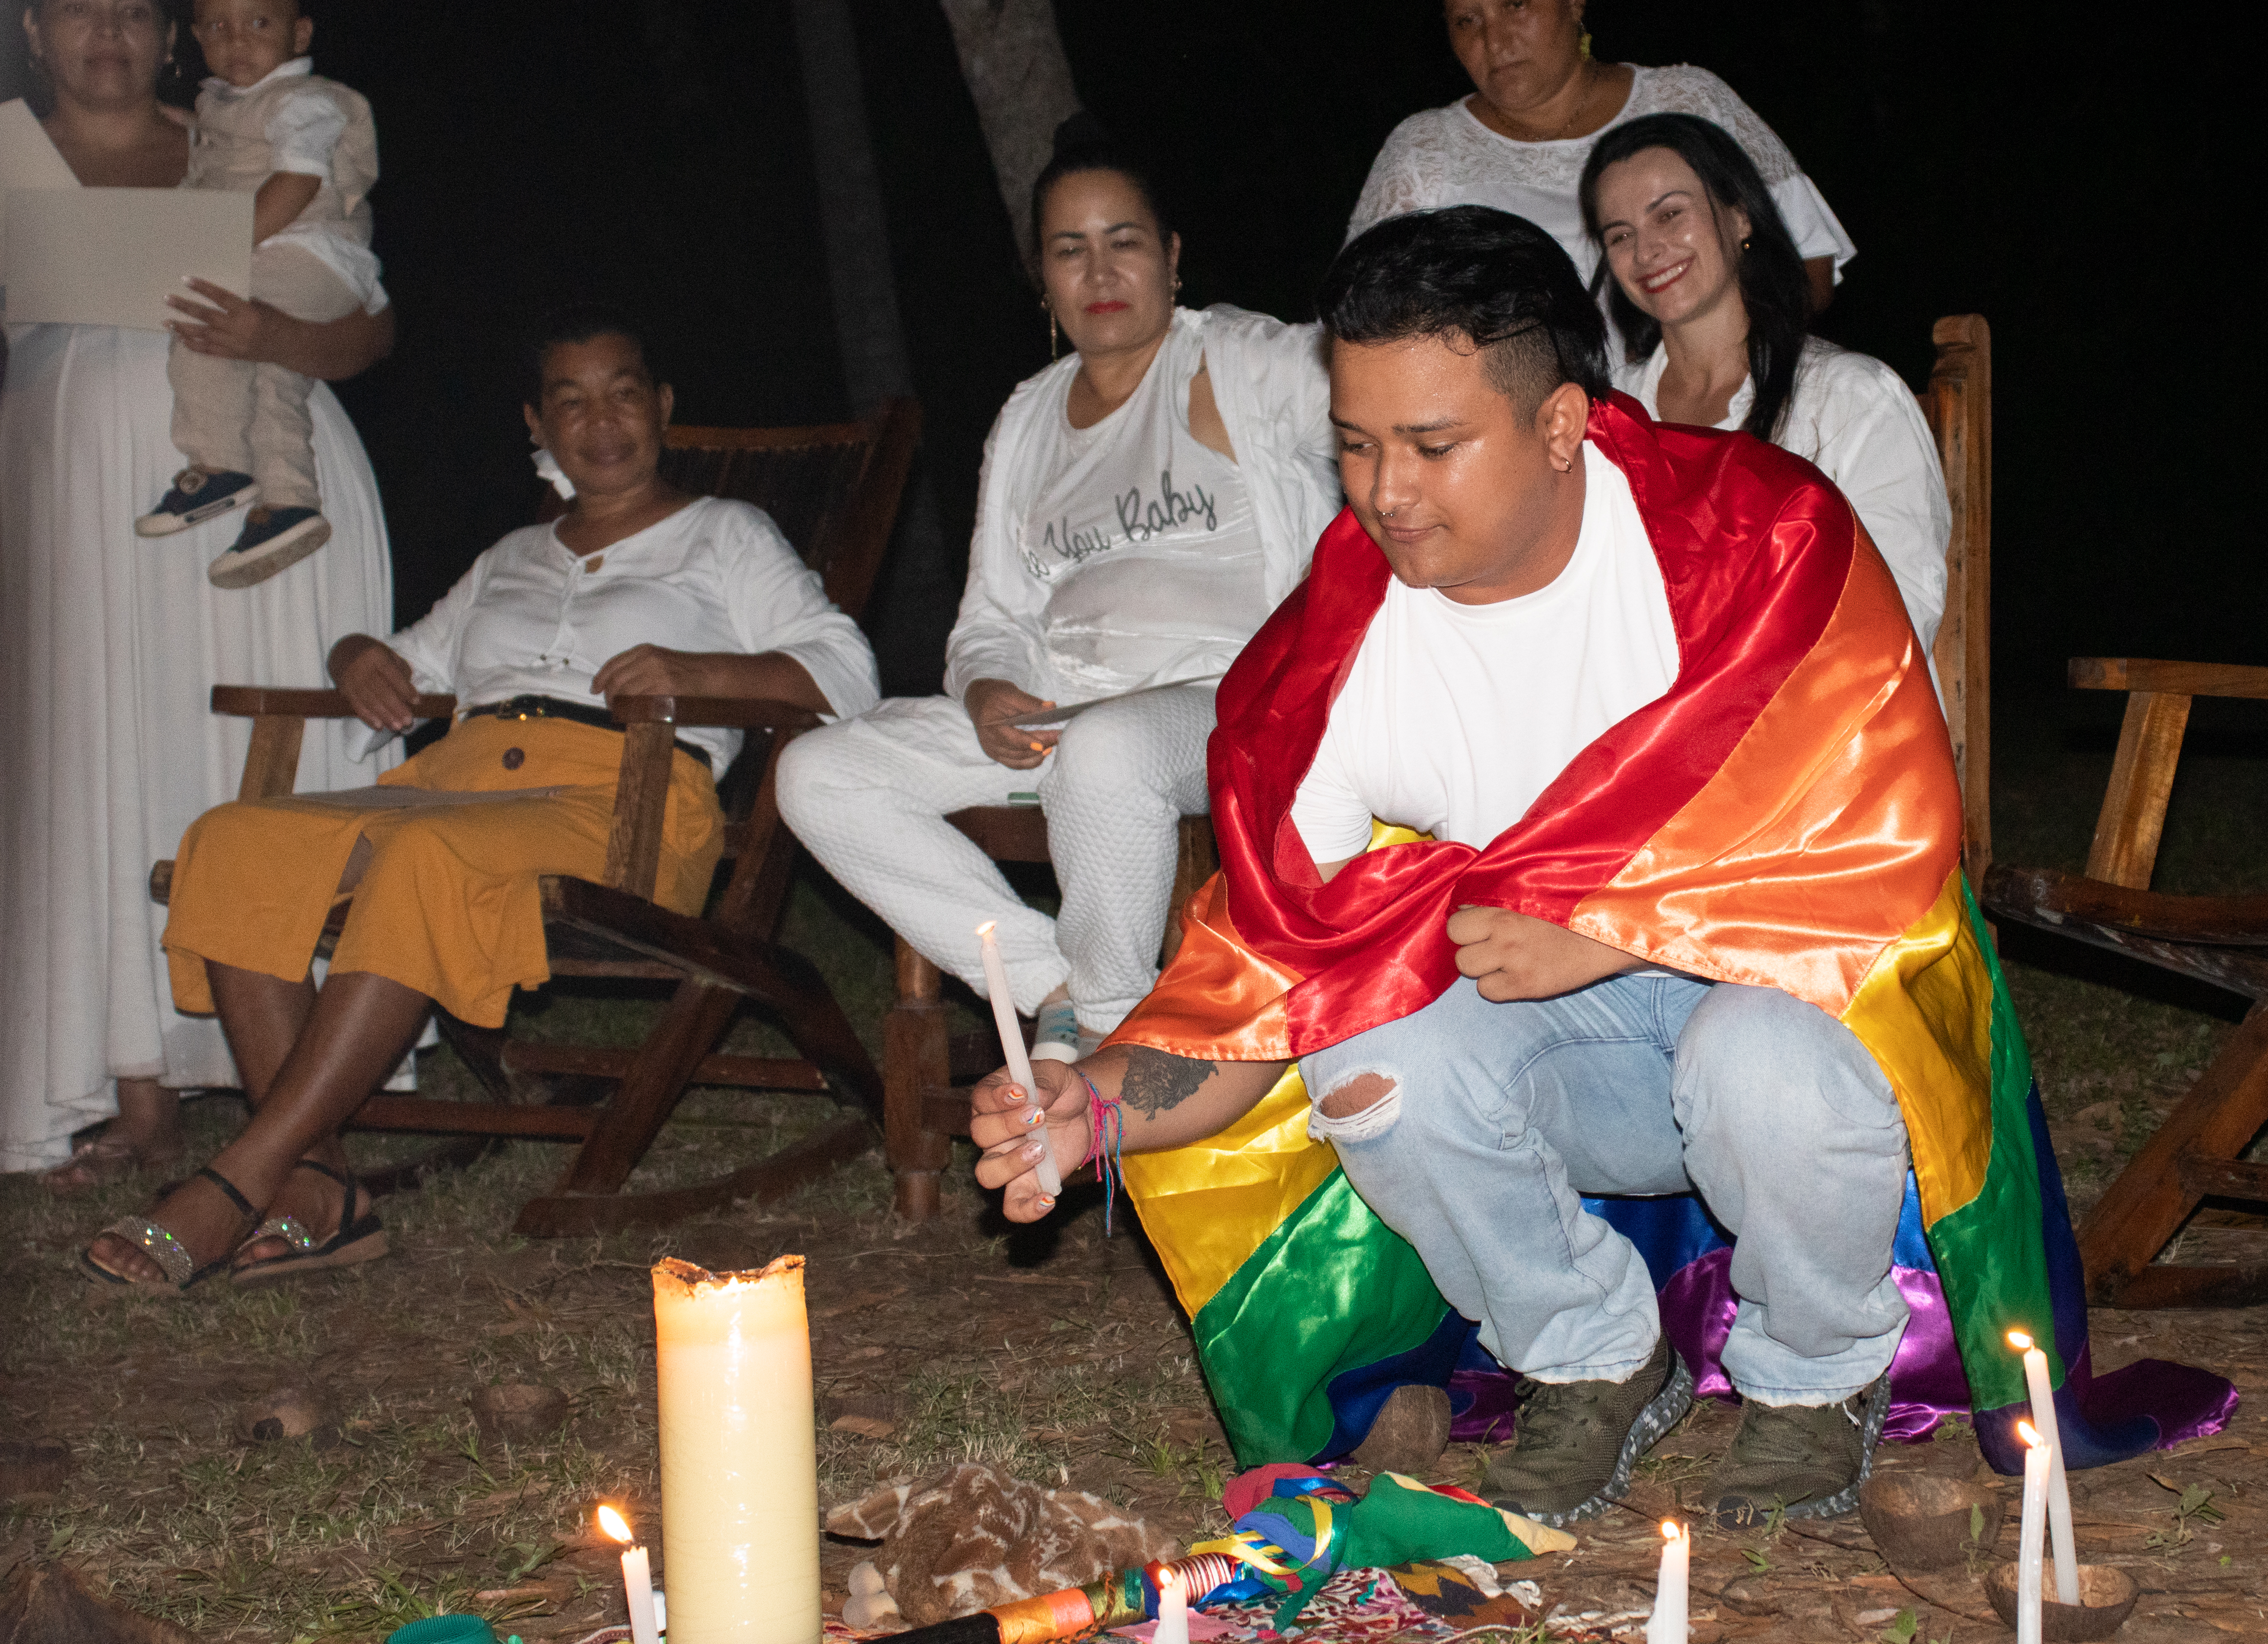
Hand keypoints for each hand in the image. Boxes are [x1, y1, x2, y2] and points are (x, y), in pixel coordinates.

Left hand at [165, 277, 277, 362]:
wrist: (289, 346)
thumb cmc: (277, 321)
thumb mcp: (261, 306)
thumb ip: (240, 303)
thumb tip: (220, 296)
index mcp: (246, 312)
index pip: (220, 298)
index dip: (203, 288)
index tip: (186, 280)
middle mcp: (237, 328)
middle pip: (206, 316)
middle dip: (185, 308)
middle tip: (167, 300)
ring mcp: (234, 344)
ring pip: (204, 335)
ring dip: (184, 328)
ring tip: (168, 323)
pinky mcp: (233, 355)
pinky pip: (211, 351)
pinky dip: (196, 346)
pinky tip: (182, 341)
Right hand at [329, 636, 418, 732]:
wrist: (343, 651)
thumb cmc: (373, 655)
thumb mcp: (389, 654)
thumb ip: (401, 671)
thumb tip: (409, 693)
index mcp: (376, 655)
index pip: (392, 674)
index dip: (405, 689)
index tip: (416, 701)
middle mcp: (362, 667)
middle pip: (381, 690)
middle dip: (396, 707)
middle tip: (408, 721)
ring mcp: (351, 680)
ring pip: (369, 701)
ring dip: (384, 716)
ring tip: (397, 727)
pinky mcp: (344, 690)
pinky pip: (357, 706)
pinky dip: (368, 718)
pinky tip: (379, 726)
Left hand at [592, 644, 711, 701]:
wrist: (708, 674)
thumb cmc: (683, 670)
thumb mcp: (658, 660)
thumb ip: (638, 668)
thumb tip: (615, 686)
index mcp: (644, 651)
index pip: (613, 664)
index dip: (600, 678)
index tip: (595, 689)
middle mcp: (648, 659)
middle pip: (617, 681)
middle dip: (610, 697)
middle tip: (611, 707)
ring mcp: (657, 673)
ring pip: (626, 693)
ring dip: (620, 706)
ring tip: (622, 713)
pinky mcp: (665, 688)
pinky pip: (642, 702)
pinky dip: (635, 711)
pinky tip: (635, 715)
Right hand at [963, 679, 1059, 769]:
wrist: (977, 700)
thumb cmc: (993, 695)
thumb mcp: (1011, 693)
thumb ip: (1031, 703)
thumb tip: (1051, 708)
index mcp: (990, 726)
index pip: (1013, 739)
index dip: (1030, 742)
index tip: (1047, 742)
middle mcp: (990, 742)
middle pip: (1018, 751)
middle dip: (1040, 747)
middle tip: (1058, 737)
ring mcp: (992, 750)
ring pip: (1018, 761)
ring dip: (1037, 756)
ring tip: (1053, 745)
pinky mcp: (997, 754)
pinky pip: (1015, 764)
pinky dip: (1029, 761)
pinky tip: (1042, 754)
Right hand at [969, 1059, 1090, 1220]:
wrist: (1084, 1113)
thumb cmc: (1060, 1090)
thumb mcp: (1056, 1074)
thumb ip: (1044, 1082)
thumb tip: (1035, 1095)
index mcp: (992, 1100)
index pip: (981, 1099)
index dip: (997, 1098)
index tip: (1021, 1092)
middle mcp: (992, 1133)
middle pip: (980, 1135)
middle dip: (1008, 1125)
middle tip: (1039, 1116)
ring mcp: (1005, 1161)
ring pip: (987, 1173)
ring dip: (1011, 1163)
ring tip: (1040, 1150)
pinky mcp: (1026, 1184)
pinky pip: (1014, 1206)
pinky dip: (1027, 1209)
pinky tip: (1047, 1200)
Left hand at [1447, 905, 1634, 1000]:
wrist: (1609, 934)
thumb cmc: (1573, 907)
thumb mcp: (1535, 887)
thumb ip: (1503, 890)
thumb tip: (1471, 900)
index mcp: (1506, 901)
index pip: (1459, 909)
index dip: (1468, 917)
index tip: (1482, 921)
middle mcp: (1504, 928)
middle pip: (1455, 935)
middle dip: (1468, 938)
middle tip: (1488, 940)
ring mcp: (1513, 958)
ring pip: (1465, 964)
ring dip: (1479, 963)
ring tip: (1501, 959)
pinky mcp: (1525, 985)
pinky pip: (1486, 990)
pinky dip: (1496, 985)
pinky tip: (1513, 976)